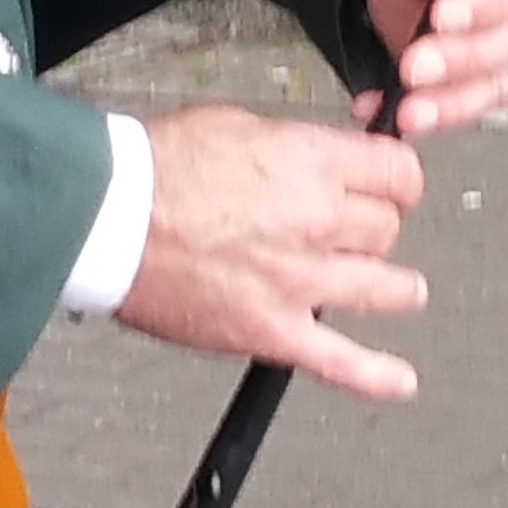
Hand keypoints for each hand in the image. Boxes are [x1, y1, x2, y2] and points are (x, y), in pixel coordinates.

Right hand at [117, 104, 428, 399]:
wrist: (106, 216)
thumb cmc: (155, 166)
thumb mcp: (238, 125)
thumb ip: (295, 149)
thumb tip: (323, 159)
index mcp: (311, 163)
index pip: (398, 172)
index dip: (397, 177)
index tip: (392, 183)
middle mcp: (317, 220)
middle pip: (386, 229)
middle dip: (373, 226)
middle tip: (357, 231)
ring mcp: (299, 280)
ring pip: (381, 286)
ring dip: (393, 287)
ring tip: (400, 290)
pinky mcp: (271, 330)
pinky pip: (338, 360)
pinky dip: (374, 376)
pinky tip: (401, 383)